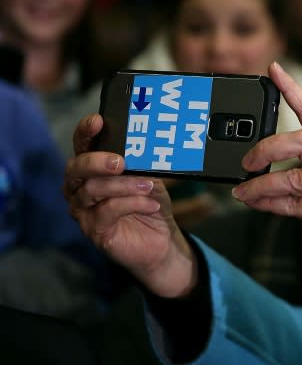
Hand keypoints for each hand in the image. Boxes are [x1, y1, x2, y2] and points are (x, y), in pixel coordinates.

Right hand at [63, 114, 196, 296]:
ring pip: (92, 191)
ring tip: (148, 186)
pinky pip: (107, 212)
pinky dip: (131, 204)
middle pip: (76, 169)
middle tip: (120, 162)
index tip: (98, 121)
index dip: (86, 132)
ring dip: (123, 186)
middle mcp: (80, 189)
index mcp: (92, 170)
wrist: (162, 243)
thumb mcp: (151, 179)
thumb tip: (146, 148)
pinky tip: (151, 205)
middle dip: (96, 162)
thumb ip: (143, 165)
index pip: (82, 146)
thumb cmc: (151, 205)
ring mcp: (83, 211)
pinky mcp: (94, 231)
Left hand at [231, 62, 301, 292]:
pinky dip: (270, 204)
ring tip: (242, 191)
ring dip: (261, 185)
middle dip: (268, 148)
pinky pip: (294, 205)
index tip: (273, 69)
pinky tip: (257, 204)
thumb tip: (274, 167)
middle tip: (246, 160)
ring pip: (294, 177)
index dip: (293, 89)